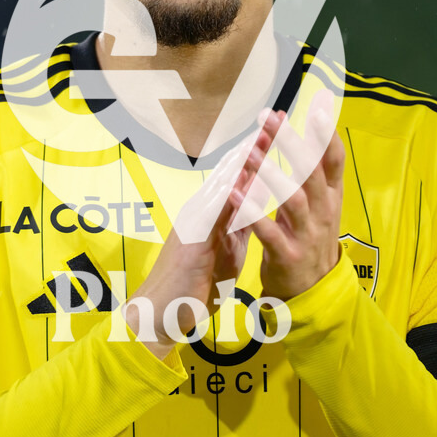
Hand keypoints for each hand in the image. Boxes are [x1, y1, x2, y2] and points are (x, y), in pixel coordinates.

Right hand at [125, 116, 275, 358]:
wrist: (159, 315)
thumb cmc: (190, 288)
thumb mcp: (221, 255)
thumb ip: (234, 232)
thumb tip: (249, 214)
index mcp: (210, 216)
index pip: (236, 180)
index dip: (256, 157)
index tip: (276, 136)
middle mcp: (200, 212)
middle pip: (230, 174)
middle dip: (252, 148)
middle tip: (273, 122)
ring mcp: (194, 223)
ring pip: (222, 185)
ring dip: (243, 162)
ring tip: (263, 138)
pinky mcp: (192, 239)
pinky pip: (214, 211)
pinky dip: (231, 193)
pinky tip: (245, 178)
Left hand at [232, 92, 345, 301]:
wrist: (312, 292)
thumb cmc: (309, 238)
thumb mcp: (320, 205)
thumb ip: (315, 173)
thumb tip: (313, 132)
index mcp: (331, 198)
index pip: (333, 161)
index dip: (326, 134)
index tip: (319, 106)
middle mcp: (323, 213)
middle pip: (311, 173)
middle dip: (292, 144)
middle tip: (273, 119)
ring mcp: (307, 235)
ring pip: (292, 199)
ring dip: (271, 174)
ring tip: (253, 152)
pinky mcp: (288, 256)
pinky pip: (269, 232)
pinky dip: (252, 213)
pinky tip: (236, 195)